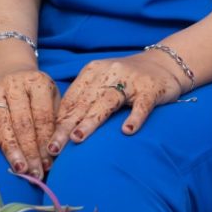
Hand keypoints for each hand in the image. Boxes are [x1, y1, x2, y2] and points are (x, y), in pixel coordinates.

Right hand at [0, 69, 58, 178]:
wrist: (8, 70)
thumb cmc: (34, 91)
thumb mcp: (50, 96)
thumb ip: (54, 118)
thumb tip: (57, 149)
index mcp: (38, 83)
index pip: (43, 116)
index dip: (46, 141)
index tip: (49, 163)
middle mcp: (15, 85)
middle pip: (23, 122)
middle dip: (30, 150)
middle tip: (36, 172)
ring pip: (2, 123)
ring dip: (11, 149)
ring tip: (20, 169)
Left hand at [48, 53, 184, 154]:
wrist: (165, 63)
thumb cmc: (126, 80)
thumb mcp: (102, 83)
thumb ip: (83, 100)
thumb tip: (57, 131)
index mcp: (93, 71)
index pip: (71, 99)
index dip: (57, 121)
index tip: (45, 143)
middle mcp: (110, 72)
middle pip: (84, 102)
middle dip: (66, 126)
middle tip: (53, 148)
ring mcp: (132, 80)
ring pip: (107, 102)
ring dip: (91, 121)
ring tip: (78, 138)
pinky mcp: (152, 89)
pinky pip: (141, 105)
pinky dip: (134, 117)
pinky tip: (127, 131)